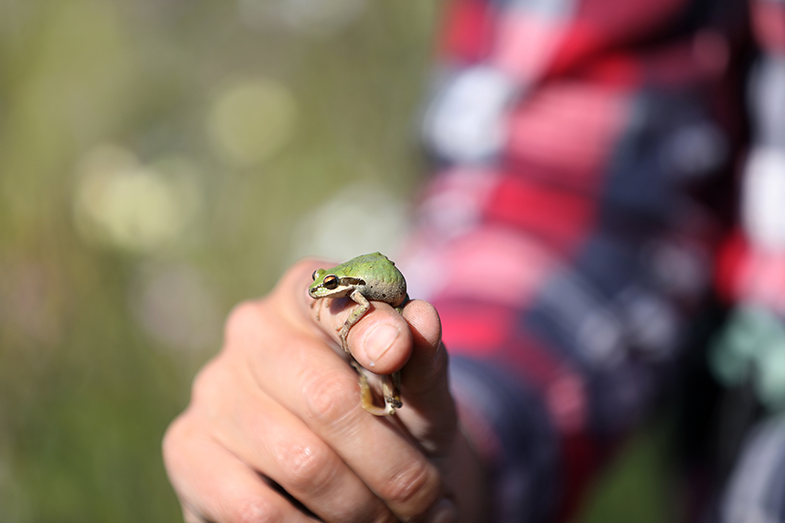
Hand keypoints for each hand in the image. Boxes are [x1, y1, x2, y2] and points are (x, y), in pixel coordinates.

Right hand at [162, 259, 487, 521]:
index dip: (366, 325)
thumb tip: (422, 319)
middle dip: (393, 465)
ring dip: (363, 508)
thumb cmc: (391, 419)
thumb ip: (423, 358)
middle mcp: (252, 331)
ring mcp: (213, 389)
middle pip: (328, 399)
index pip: (329, 297)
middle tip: (429, 501)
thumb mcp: (419, 392)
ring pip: (301, 462)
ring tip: (396, 520)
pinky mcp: (187, 447)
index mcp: (306, 296)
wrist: (347, 471)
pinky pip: (253, 509)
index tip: (396, 353)